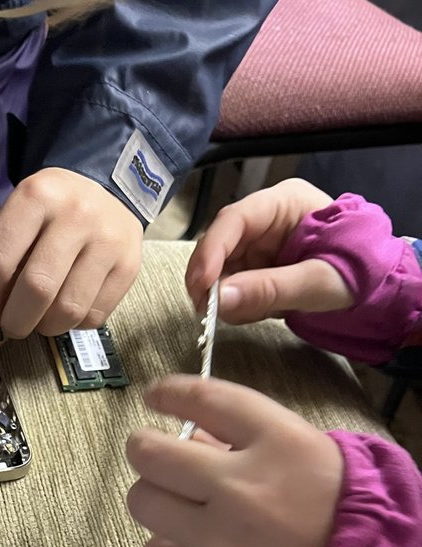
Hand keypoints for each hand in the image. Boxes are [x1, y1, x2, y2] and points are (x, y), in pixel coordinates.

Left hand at [0, 167, 142, 341]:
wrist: (108, 194)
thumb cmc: (52, 215)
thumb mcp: (22, 219)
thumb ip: (3, 264)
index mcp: (37, 196)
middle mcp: (76, 214)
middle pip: (37, 288)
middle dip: (16, 321)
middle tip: (12, 328)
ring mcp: (107, 240)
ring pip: (68, 309)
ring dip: (47, 327)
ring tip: (41, 320)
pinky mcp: (129, 265)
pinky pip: (94, 316)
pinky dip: (75, 324)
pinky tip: (69, 309)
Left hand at [126, 375, 343, 546]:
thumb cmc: (330, 512)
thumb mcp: (303, 454)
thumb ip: (245, 437)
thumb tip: (187, 437)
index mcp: (279, 444)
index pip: (206, 399)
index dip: (171, 394)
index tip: (155, 397)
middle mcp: (244, 487)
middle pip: (153, 454)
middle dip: (145, 450)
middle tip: (155, 461)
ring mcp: (222, 540)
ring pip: (145, 503)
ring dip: (156, 502)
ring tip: (180, 512)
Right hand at [185, 178, 352, 324]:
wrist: (375, 292)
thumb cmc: (358, 274)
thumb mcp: (318, 282)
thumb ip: (270, 288)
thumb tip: (219, 299)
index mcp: (284, 203)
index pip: (234, 219)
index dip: (211, 251)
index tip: (200, 286)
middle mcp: (265, 220)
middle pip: (220, 243)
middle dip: (211, 278)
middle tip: (207, 310)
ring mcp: (258, 245)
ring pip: (220, 267)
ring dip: (223, 295)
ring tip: (247, 314)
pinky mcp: (256, 269)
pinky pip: (231, 286)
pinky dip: (235, 304)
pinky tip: (255, 313)